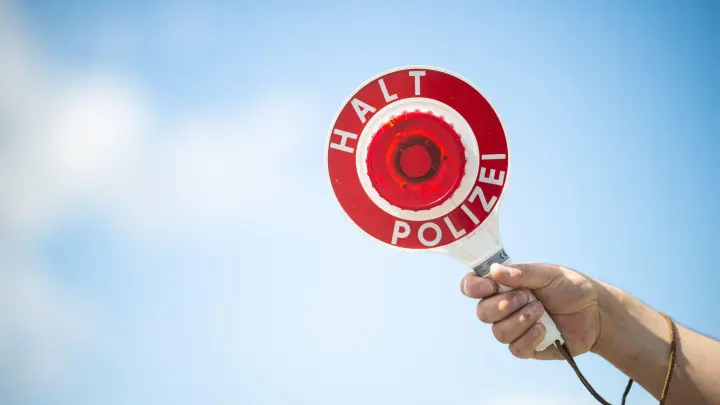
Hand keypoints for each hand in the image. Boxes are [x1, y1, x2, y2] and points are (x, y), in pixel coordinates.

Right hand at [460, 262, 615, 359]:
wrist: (596, 313)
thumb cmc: (572, 288)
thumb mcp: (548, 273)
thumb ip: (522, 273)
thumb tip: (494, 271)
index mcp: (504, 285)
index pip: (473, 287)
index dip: (473, 287)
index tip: (489, 286)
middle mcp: (504, 307)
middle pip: (482, 312)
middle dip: (503, 305)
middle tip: (527, 297)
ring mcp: (514, 328)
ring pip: (498, 332)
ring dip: (520, 320)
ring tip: (541, 312)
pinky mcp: (527, 347)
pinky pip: (515, 348)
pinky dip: (529, 337)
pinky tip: (544, 329)